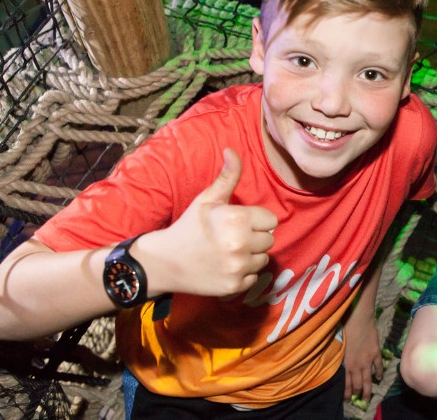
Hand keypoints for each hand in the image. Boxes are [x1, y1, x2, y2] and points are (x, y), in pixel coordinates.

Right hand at [140, 148, 277, 296]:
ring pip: (263, 259)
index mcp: (237, 219)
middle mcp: (241, 244)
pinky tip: (225, 266)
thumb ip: (227, 177)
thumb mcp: (207, 199)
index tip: (238, 222)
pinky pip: (254, 277)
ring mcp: (238, 267)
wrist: (165, 261)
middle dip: (255, 237)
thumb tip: (232, 150)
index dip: (255, 220)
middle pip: (269, 240)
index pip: (270, 220)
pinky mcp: (236, 286)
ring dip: (251, 255)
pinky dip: (243, 273)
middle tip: (232, 237)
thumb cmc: (189, 226)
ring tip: (229, 251)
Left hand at [343, 316, 382, 401]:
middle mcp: (357, 365)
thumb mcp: (339, 347)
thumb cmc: (345, 329)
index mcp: (346, 363)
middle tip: (358, 398)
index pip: (346, 383)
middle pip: (358, 384)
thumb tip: (342, 366)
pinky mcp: (376, 354)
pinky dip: (379, 374)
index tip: (347, 399)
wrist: (358, 319)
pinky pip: (378, 367)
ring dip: (368, 390)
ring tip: (368, 397)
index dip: (347, 393)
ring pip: (368, 380)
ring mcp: (367, 361)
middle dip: (357, 393)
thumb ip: (342, 358)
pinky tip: (379, 378)